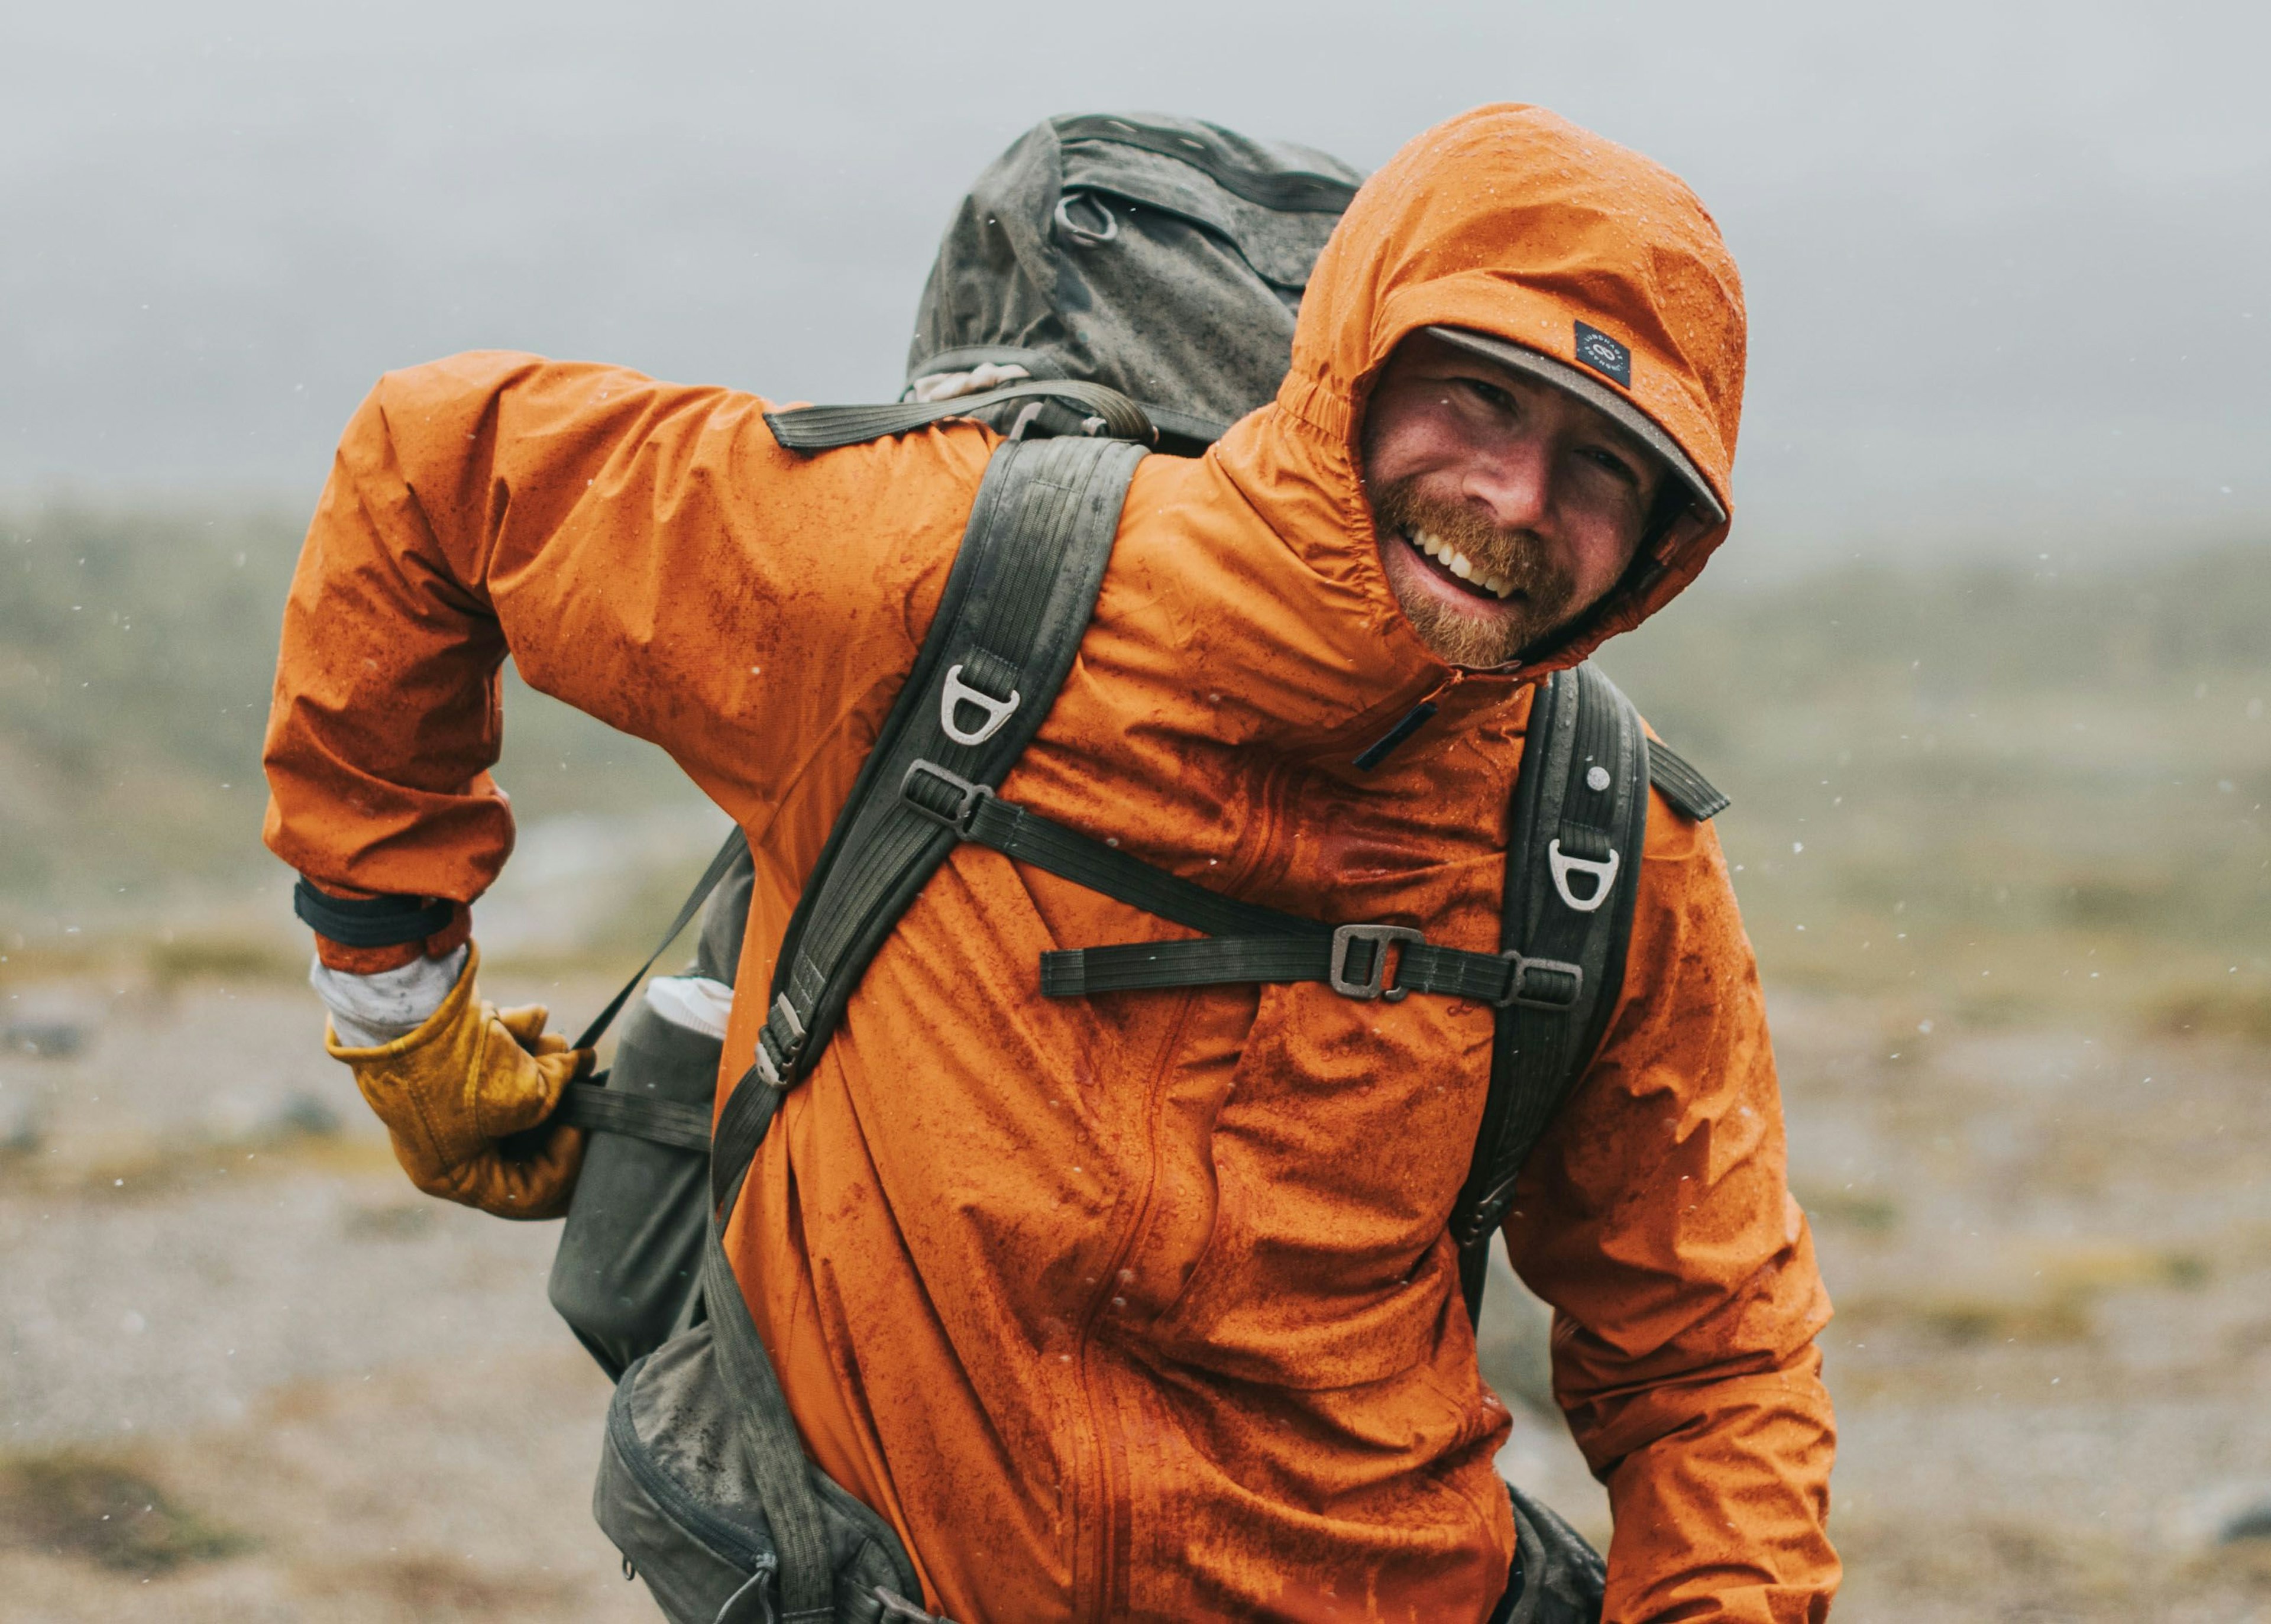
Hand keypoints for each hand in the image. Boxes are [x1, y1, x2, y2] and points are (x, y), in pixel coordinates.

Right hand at [326, 944, 589, 1217]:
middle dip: (559, 1106)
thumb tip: (580, 1068)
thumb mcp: (523, 1097)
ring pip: (518, 1088)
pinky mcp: (452, 1059)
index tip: (582, 1123)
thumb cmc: (459, 1064)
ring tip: (552, 1042)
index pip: (528, 1193)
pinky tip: (527, 1017)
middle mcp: (447, 1142)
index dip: (565, 1161)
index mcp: (452, 1174)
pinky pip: (499, 1054)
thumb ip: (559, 1096)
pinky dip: (519, 1033)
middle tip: (587, 1089)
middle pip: (528, 1140)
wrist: (406, 999)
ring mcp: (448, 1098)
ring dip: (543, 1059)